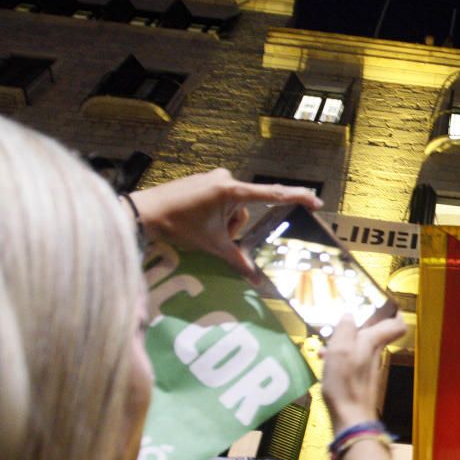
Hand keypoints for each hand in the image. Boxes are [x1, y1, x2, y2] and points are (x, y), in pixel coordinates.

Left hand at [130, 168, 322, 277]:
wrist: (143, 212)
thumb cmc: (178, 224)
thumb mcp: (211, 244)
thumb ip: (237, 259)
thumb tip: (256, 280)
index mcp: (231, 190)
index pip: (272, 194)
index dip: (296, 198)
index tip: (315, 201)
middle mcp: (226, 179)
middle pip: (245, 209)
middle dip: (234, 227)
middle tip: (215, 236)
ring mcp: (213, 178)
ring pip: (232, 208)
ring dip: (223, 223)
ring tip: (202, 230)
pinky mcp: (203, 181)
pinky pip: (220, 201)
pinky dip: (214, 216)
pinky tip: (196, 222)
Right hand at [320, 315, 406, 432]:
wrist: (350, 418)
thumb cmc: (346, 383)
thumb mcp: (340, 350)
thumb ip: (345, 329)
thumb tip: (349, 315)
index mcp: (373, 342)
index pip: (396, 323)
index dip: (394, 311)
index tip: (383, 303)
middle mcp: (375, 353)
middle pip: (373, 332)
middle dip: (357, 325)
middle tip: (340, 321)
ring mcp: (368, 368)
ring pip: (359, 346)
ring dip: (343, 342)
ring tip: (325, 344)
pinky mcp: (359, 380)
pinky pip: (351, 361)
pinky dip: (339, 357)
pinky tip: (324, 361)